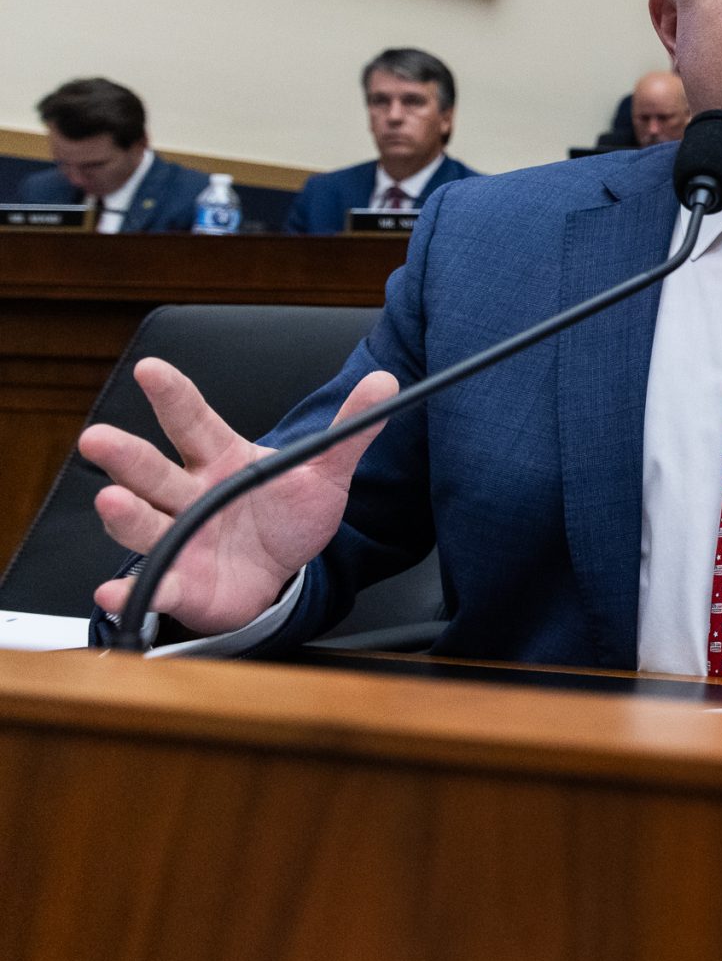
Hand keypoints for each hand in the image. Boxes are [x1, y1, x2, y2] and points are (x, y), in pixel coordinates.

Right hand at [88, 359, 395, 633]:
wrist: (281, 574)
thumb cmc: (288, 514)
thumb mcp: (324, 470)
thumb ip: (349, 429)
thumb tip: (385, 382)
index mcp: (221, 459)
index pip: (194, 421)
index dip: (173, 395)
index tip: (151, 369)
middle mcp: (189, 495)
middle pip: (153, 470)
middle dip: (126, 456)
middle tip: (98, 437)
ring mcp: (180, 539)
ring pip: (144, 523)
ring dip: (125, 515)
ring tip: (111, 501)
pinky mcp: (181, 584)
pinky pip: (153, 587)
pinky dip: (128, 591)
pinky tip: (111, 591)